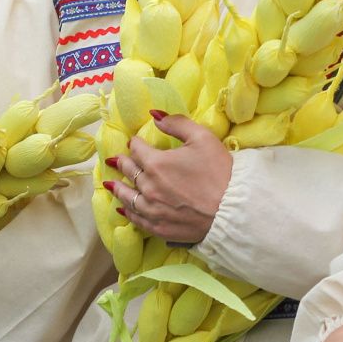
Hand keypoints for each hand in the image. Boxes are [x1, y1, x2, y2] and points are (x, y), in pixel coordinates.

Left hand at [104, 114, 232, 245]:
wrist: (231, 210)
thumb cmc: (219, 172)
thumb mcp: (203, 138)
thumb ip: (177, 124)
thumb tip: (154, 115)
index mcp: (156, 163)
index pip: (137, 149)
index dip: (135, 143)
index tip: (135, 142)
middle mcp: (148, 186)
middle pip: (129, 171)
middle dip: (123, 163)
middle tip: (116, 160)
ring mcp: (151, 209)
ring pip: (127, 196)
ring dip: (118, 188)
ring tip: (110, 184)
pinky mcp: (158, 226)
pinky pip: (135, 218)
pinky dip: (127, 211)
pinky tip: (122, 209)